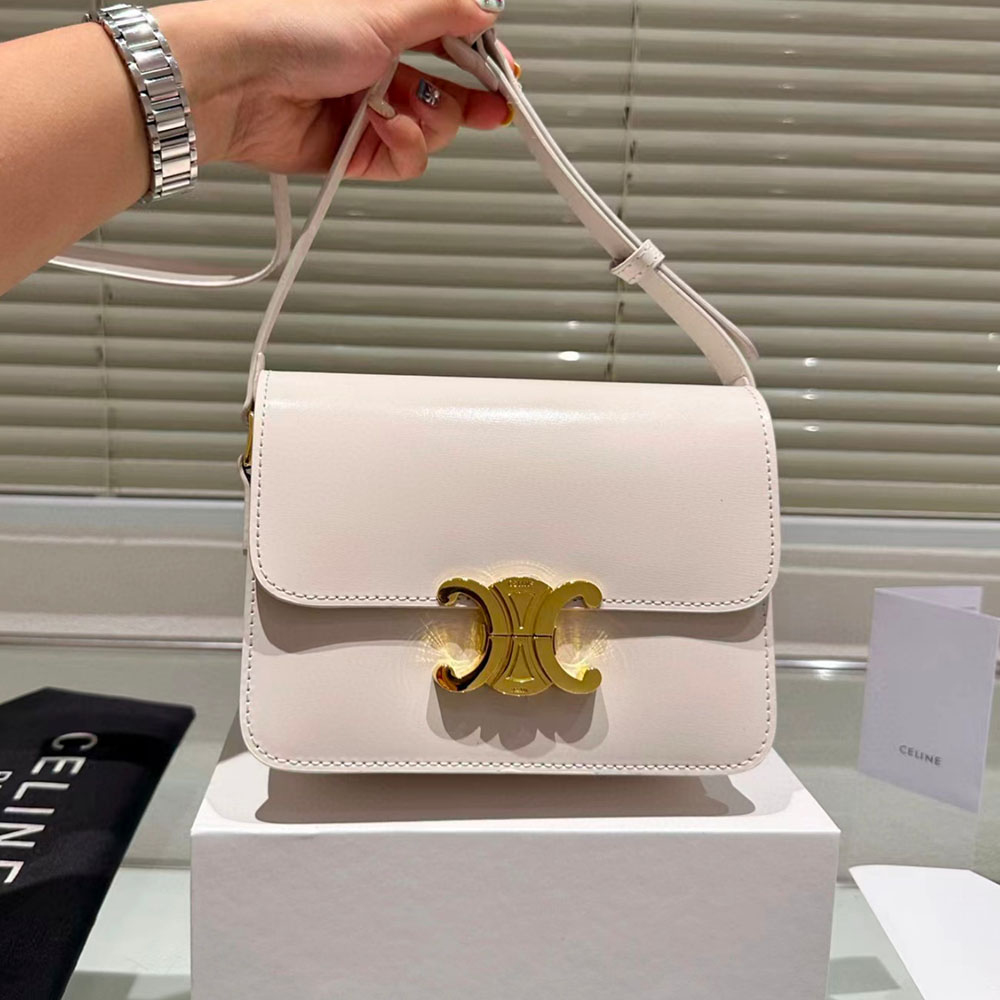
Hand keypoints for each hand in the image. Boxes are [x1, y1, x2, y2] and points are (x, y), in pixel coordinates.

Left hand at [153, 0, 514, 180]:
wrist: (240, 83)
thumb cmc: (290, 32)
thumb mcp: (383, 11)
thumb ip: (443, 13)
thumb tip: (487, 9)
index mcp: (388, 27)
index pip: (452, 46)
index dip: (484, 63)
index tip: (507, 75)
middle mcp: (381, 70)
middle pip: (449, 96)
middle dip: (472, 102)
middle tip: (494, 108)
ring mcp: (371, 114)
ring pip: (432, 134)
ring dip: (426, 122)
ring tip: (397, 105)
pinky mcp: (359, 155)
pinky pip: (406, 160)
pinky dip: (402, 145)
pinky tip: (381, 127)